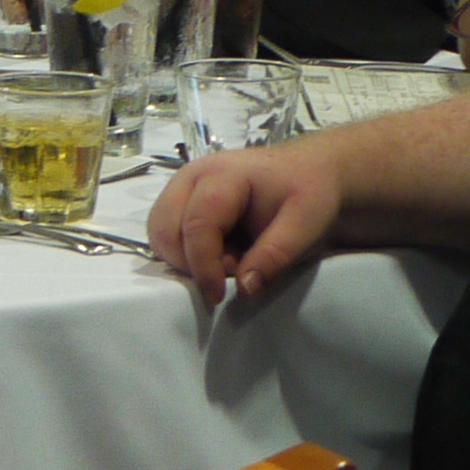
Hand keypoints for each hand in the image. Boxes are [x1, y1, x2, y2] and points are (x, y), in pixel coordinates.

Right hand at [146, 142, 342, 303]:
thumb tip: (244, 289)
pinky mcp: (181, 200)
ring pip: (160, 234)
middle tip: (231, 271)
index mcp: (222, 174)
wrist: (309, 171)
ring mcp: (182, 187)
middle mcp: (192, 176)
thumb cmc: (309, 193)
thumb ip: (274, 255)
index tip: (218, 297)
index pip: (197, 225)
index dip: (204, 266)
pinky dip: (186, 254)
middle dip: (191, 263)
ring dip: (186, 260)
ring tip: (227, 260)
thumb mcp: (305, 224)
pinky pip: (167, 235)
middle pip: (165, 230)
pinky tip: (219, 253)